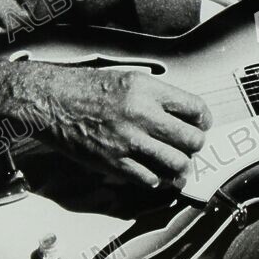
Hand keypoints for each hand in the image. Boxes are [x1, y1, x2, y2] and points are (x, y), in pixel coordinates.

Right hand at [42, 66, 211, 188]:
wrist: (53, 102)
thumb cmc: (88, 88)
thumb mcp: (130, 79)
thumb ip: (158, 96)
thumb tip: (183, 115)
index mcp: (147, 90)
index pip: (195, 108)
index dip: (204, 119)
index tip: (202, 123)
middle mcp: (141, 115)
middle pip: (191, 139)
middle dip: (197, 144)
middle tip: (193, 145)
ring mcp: (128, 141)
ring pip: (176, 163)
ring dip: (183, 166)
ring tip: (181, 165)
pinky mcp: (114, 162)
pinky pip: (149, 179)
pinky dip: (158, 179)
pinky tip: (156, 173)